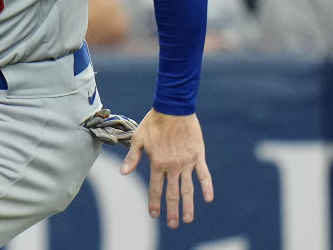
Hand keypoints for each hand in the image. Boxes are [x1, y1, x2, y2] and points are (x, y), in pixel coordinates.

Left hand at [120, 109, 213, 228]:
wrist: (173, 108)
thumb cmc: (154, 122)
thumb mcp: (138, 138)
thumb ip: (132, 157)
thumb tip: (123, 173)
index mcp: (157, 163)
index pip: (155, 188)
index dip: (154, 202)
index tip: (154, 214)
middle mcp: (172, 166)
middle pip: (172, 193)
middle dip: (171, 210)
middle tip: (172, 224)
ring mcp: (186, 163)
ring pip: (188, 189)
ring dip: (188, 205)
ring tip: (188, 219)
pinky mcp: (197, 156)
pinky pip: (204, 175)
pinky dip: (207, 187)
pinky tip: (208, 199)